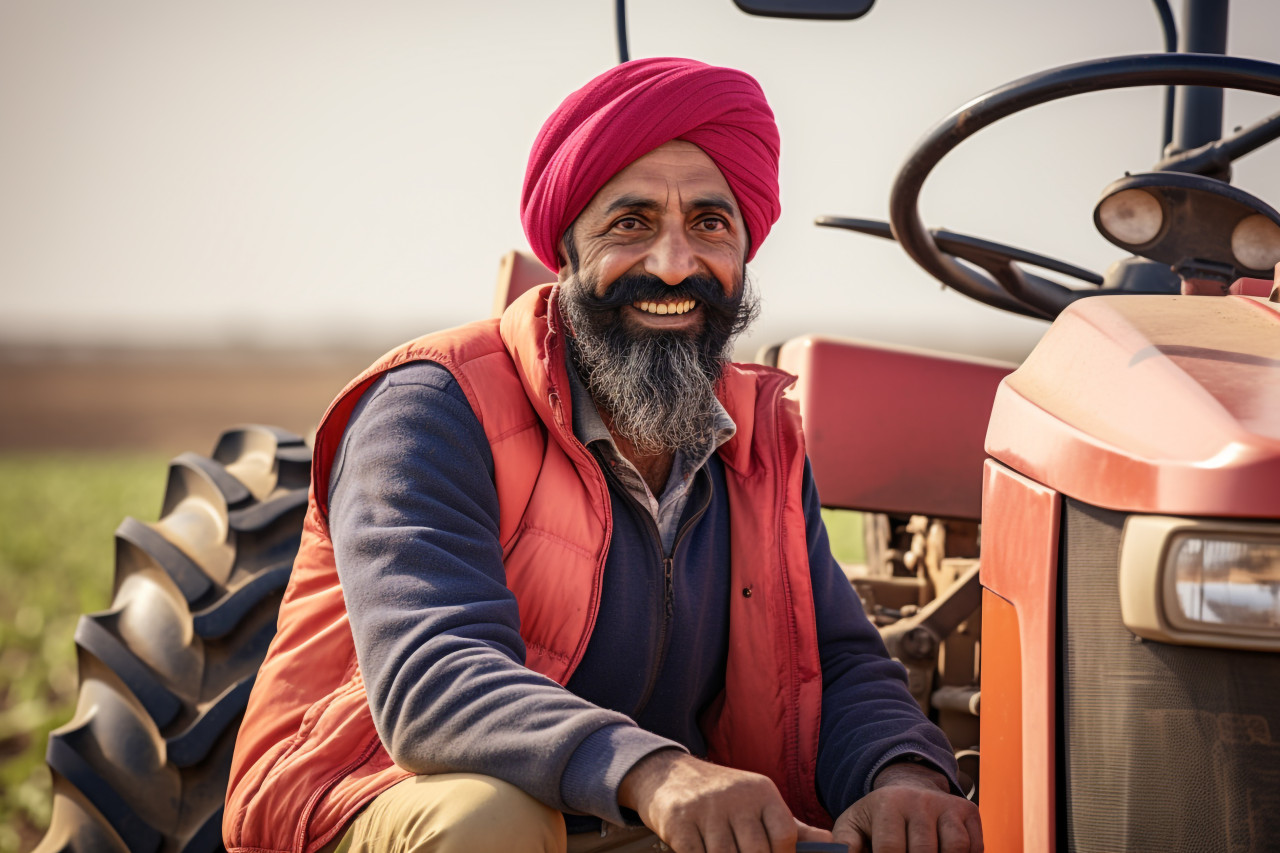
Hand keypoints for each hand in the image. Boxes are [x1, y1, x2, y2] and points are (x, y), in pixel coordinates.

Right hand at [619, 750, 832, 852]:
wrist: (669, 776)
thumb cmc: (724, 799)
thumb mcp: (758, 803)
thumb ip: (794, 828)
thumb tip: (832, 846)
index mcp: (761, 791)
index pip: (785, 832)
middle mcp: (736, 796)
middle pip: (757, 851)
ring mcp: (706, 808)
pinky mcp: (679, 822)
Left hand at [831, 762, 981, 852]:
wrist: (906, 790)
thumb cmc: (876, 818)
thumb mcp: (853, 826)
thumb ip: (845, 844)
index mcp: (887, 804)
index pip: (891, 850)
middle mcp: (919, 800)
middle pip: (924, 851)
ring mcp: (946, 804)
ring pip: (955, 848)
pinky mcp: (968, 811)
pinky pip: (975, 845)